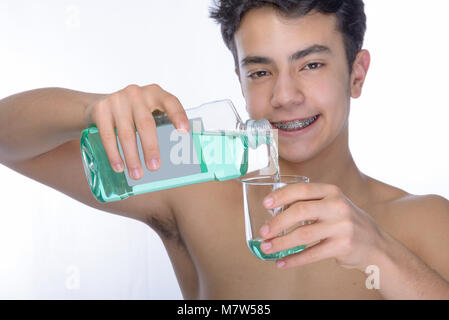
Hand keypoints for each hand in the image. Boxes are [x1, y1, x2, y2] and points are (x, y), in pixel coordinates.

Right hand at [83, 84, 189, 179]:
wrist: (99, 106)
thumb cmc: (133, 114)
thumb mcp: (148, 113)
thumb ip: (162, 127)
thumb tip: (178, 161)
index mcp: (155, 93)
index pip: (170, 102)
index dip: (178, 116)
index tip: (184, 131)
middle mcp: (137, 93)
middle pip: (146, 124)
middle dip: (151, 148)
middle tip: (154, 167)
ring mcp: (117, 99)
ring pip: (126, 133)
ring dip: (132, 157)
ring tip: (137, 174)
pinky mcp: (101, 109)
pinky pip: (108, 135)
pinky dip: (114, 154)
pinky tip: (119, 167)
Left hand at [259, 183, 386, 270]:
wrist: (375, 245)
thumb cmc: (344, 222)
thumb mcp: (331, 205)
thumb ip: (309, 204)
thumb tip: (275, 210)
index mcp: (331, 191)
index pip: (301, 190)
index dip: (280, 196)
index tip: (265, 204)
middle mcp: (337, 206)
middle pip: (300, 212)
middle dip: (277, 223)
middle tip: (263, 232)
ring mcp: (342, 226)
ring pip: (303, 234)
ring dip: (281, 243)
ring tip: (267, 248)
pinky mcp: (343, 246)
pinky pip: (312, 254)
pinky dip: (294, 260)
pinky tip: (281, 262)